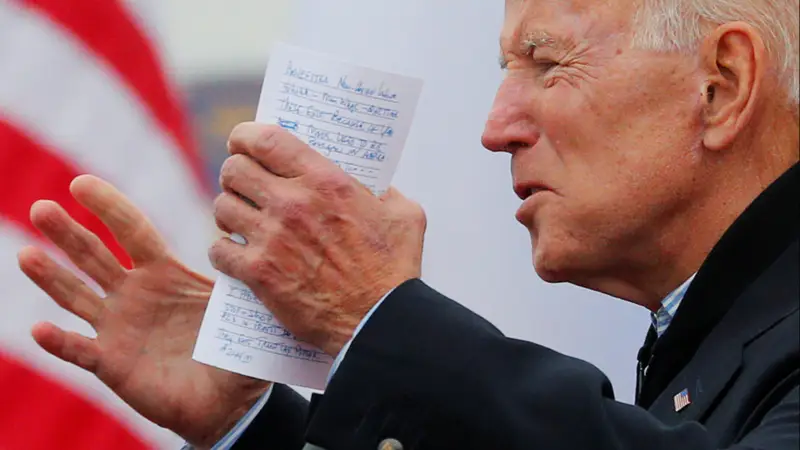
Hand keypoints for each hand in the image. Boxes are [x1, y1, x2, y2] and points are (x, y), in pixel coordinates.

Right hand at [18, 175, 269, 447]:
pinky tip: (40, 329)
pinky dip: (61, 342)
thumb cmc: (232, 347)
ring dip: (52, 276)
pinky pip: (80, 351)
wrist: (227, 401)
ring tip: (26, 255)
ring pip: (77, 296)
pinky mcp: (111, 362)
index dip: (109, 207)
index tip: (82, 183)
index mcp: (164, 273)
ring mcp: (118, 327)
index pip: (133, 231)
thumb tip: (260, 235)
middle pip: (95, 256)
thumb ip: (242, 274)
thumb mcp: (239, 306)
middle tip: (41, 206)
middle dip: (68, 232)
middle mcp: (134, 294)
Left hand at [209, 123, 426, 355]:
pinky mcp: (259, 274)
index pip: (266, 139)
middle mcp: (293, 203)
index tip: (243, 143)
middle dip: (235, 174)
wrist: (378, 320)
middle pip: (234, 170)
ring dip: (228, 212)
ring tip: (241, 221)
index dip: (245, 136)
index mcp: (326, 181)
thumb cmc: (393, 271)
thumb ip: (388, 193)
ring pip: (222, 208)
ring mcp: (271, 238)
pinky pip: (219, 250)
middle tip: (244, 186)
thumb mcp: (404, 216)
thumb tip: (377, 189)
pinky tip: (236, 254)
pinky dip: (224, 251)